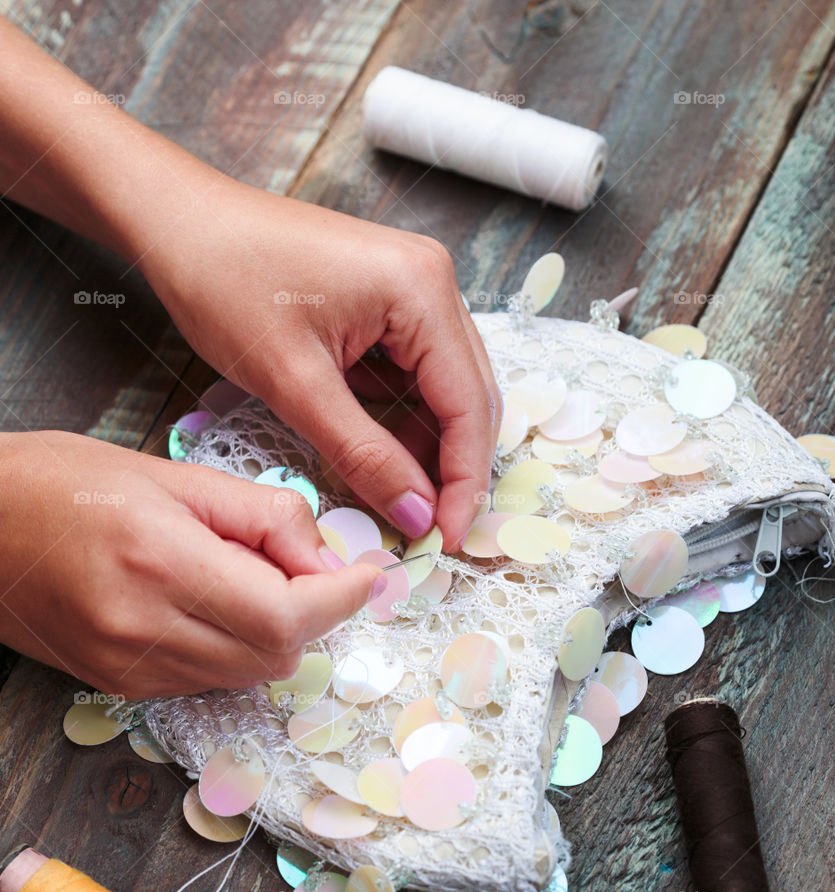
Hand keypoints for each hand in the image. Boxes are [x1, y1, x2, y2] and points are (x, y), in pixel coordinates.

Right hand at [0, 432, 381, 697]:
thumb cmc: (61, 482)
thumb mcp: (170, 474)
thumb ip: (261, 516)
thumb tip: (327, 555)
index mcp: (159, 562)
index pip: (286, 612)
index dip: (341, 599)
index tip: (368, 577)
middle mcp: (144, 628)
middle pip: (276, 654)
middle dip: (311, 615)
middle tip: (304, 566)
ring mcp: (128, 667)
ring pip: (247, 674)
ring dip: (274, 634)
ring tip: (246, 576)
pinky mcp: (117, 685)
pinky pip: (207, 679)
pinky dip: (233, 647)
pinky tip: (211, 603)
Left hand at [140, 184, 499, 550]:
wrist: (178, 222)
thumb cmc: (224, 281)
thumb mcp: (294, 384)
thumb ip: (363, 454)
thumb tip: (416, 512)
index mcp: (420, 289)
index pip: (468, 405)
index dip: (463, 480)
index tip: (448, 537)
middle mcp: (432, 281)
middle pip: (468, 397)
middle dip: (452, 468)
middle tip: (431, 530)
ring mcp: (413, 287)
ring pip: (442, 389)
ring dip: (426, 446)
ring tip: (401, 500)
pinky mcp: (389, 299)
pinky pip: (413, 372)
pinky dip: (400, 418)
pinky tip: (379, 454)